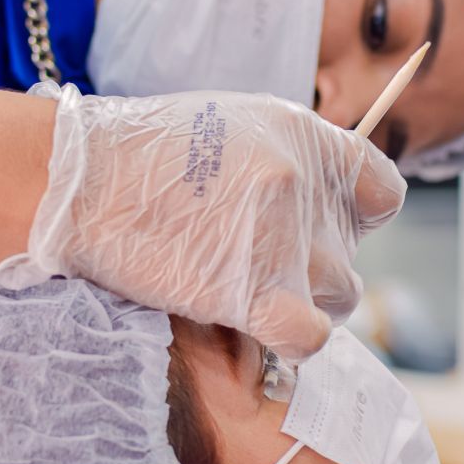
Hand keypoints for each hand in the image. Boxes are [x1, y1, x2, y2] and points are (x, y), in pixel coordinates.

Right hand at [0, 84, 405, 359]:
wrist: (80, 180)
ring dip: (305, 301)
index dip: (358, 216)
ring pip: (340, 294)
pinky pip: (312, 336)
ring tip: (252, 290)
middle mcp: (305, 183)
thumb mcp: (233, 124)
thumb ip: (289, 159)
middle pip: (352, 251)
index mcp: (305, 136)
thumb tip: (324, 203)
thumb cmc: (142, 153)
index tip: (327, 227)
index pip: (383, 189)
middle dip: (316, 263)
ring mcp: (284, 239)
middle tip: (262, 261)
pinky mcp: (254, 291)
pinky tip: (261, 326)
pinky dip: (294, 339)